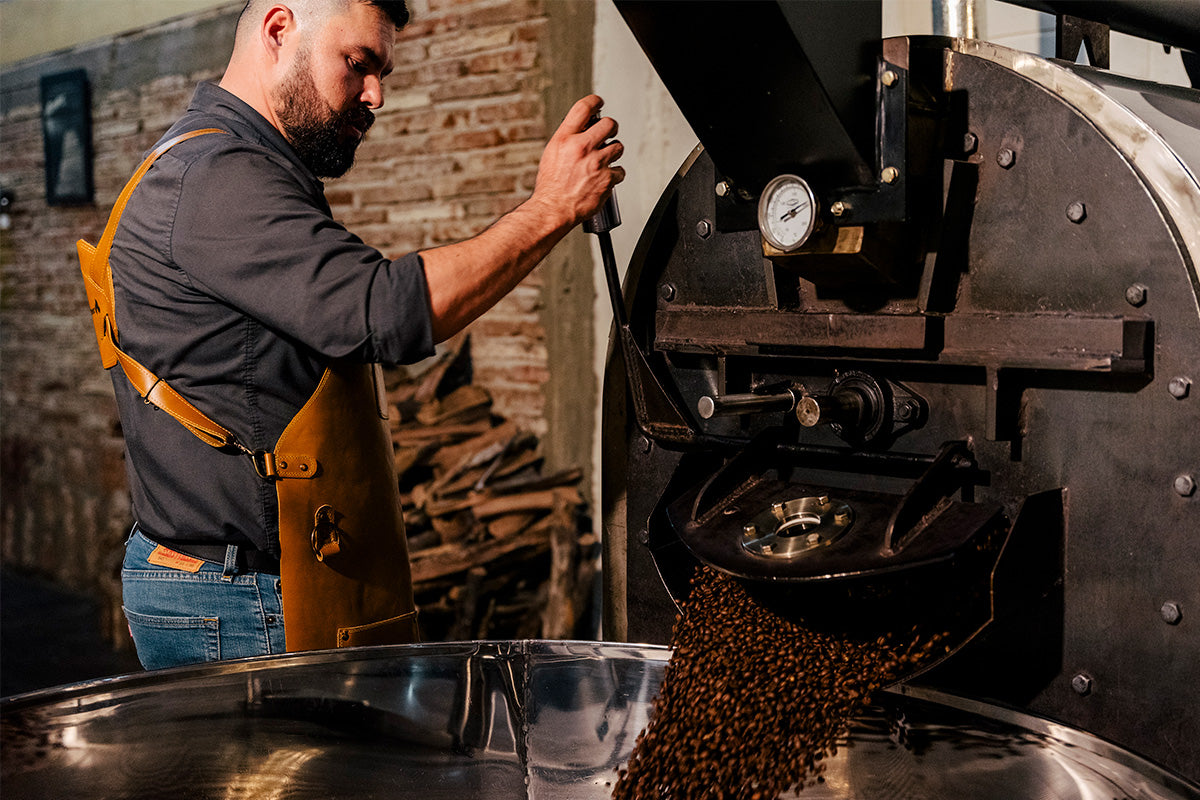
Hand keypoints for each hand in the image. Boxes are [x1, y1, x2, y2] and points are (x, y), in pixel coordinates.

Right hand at [529, 95, 625, 227]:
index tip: (599, 103)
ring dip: (613, 153)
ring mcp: (596, 163)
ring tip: (603, 162)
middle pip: (609, 123)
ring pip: (618, 146)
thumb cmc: (551, 185)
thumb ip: (568, 139)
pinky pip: (620, 171)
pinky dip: (614, 175)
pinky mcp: (607, 178)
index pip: (584, 108)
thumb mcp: (552, 154)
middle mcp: (581, 147)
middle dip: (611, 128)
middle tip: (608, 135)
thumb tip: (584, 129)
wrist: (554, 209)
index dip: (595, 101)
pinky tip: (603, 180)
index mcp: (564, 139)